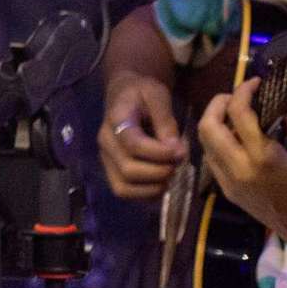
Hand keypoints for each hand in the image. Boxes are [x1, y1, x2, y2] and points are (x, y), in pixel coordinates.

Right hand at [98, 72, 188, 200]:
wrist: (125, 93)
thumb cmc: (143, 93)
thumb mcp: (157, 96)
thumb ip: (166, 122)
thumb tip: (177, 151)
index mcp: (115, 119)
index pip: (133, 144)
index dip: (160, 153)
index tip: (181, 151)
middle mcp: (105, 142)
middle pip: (128, 170)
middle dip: (160, 171)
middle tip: (178, 163)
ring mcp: (106, 159)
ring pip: (123, 187)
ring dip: (153, 187)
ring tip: (170, 173)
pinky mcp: (111, 171)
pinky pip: (126, 193)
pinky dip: (146, 194)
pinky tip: (162, 181)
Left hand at [196, 90, 286, 233]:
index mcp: (264, 158)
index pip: (238, 113)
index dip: (243, 91)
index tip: (254, 82)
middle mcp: (239, 169)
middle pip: (207, 126)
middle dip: (217, 104)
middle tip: (237, 96)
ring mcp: (229, 183)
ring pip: (204, 143)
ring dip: (214, 123)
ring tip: (236, 115)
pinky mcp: (228, 194)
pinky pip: (211, 160)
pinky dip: (217, 143)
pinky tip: (237, 139)